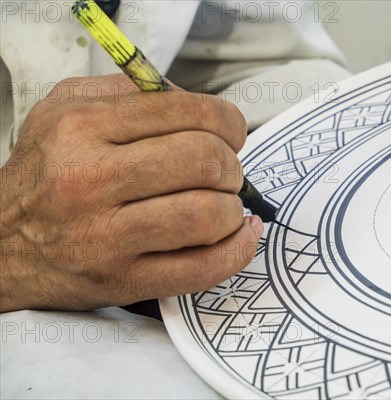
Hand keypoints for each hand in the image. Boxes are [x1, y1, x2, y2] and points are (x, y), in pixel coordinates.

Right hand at [0, 74, 262, 311]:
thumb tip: (197, 104)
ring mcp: (106, 236)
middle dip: (233, 166)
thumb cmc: (45, 172)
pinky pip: (202, 269)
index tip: (232, 134)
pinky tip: (240, 235)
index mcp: (82, 126)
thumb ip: (130, 92)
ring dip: (233, 209)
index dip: (229, 122)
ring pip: (207, 215)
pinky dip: (236, 251)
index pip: (187, 112)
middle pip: (205, 161)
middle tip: (226, 173)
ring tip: (225, 206)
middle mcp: (90, 178)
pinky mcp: (121, 280)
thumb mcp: (65, 109)